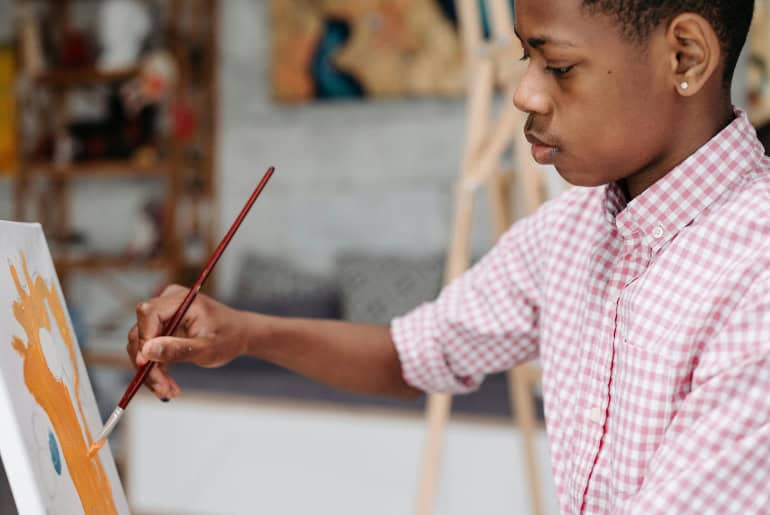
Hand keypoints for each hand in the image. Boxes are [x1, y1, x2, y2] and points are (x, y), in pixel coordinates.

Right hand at [126, 284, 246, 399]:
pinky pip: (149, 351)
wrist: (238, 335)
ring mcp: (163, 316)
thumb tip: (146, 351)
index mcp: (181, 300)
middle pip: (141, 332)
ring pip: (142, 346)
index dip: (143, 339)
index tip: (144, 365)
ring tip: (168, 392)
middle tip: (162, 390)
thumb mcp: (206, 348)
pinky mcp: (162, 329)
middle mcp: (168, 303)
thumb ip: (177, 349)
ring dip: (151, 372)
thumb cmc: (228, 337)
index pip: (149, 314)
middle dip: (148, 364)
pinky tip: (168, 386)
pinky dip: (156, 370)